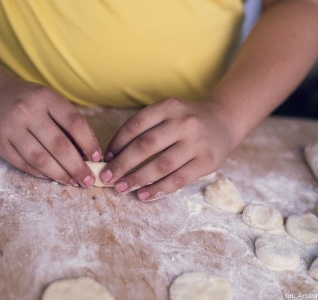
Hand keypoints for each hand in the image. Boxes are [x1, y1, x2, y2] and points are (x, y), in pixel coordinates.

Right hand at [0, 69, 100, 186]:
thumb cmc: (24, 98)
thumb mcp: (46, 99)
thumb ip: (65, 121)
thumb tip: (86, 152)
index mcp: (45, 97)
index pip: (74, 122)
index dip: (89, 142)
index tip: (97, 157)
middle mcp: (27, 111)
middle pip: (59, 145)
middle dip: (77, 167)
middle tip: (88, 180)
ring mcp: (10, 127)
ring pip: (40, 159)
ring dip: (60, 174)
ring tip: (73, 182)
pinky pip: (23, 164)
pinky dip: (40, 173)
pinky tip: (52, 177)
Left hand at [100, 97, 235, 200]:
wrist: (224, 121)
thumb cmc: (186, 120)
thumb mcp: (168, 113)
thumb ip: (145, 128)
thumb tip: (114, 156)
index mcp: (169, 107)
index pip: (135, 125)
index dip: (117, 143)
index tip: (106, 158)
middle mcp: (184, 122)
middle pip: (145, 146)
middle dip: (122, 164)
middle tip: (106, 177)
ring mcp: (197, 143)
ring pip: (161, 165)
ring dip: (137, 179)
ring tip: (121, 188)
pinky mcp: (206, 162)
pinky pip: (178, 180)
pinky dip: (158, 189)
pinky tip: (143, 195)